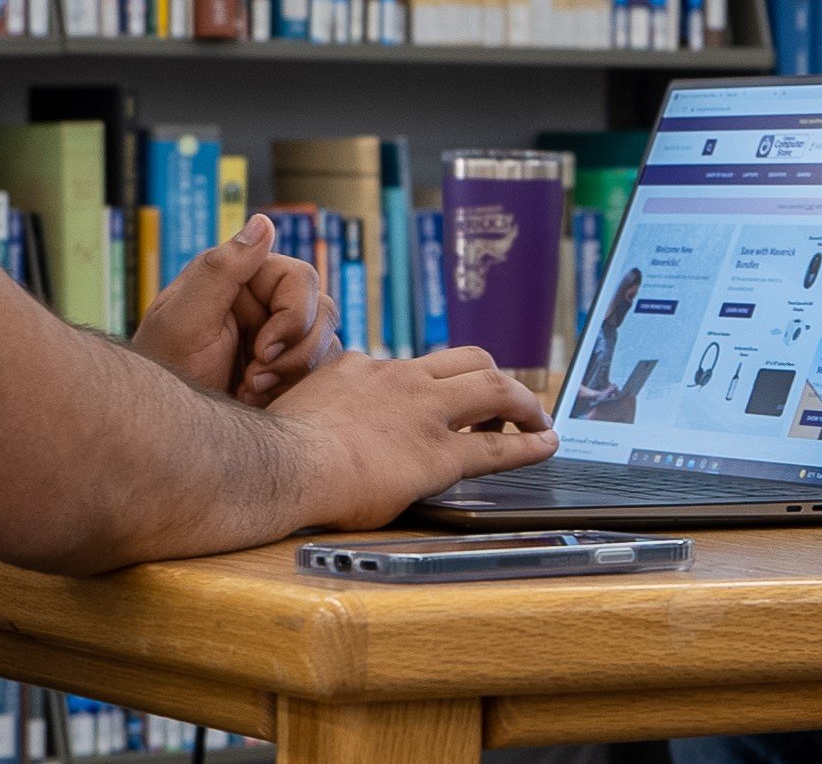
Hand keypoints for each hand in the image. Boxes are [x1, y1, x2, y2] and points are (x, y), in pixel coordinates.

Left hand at [130, 213, 337, 405]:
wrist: (165, 430)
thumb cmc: (163, 371)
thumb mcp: (184, 319)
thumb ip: (221, 269)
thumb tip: (263, 221)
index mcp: (240, 278)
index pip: (299, 278)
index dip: (293, 314)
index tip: (262, 350)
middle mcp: (263, 302)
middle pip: (322, 310)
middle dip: (296, 350)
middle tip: (256, 378)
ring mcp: (277, 337)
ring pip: (325, 343)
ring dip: (294, 373)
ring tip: (251, 391)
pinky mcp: (285, 371)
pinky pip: (318, 374)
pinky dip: (293, 391)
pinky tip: (256, 401)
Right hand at [269, 346, 557, 530]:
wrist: (281, 463)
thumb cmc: (275, 447)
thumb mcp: (296, 406)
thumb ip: (317, 403)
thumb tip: (307, 416)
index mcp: (362, 369)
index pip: (412, 366)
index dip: (435, 381)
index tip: (443, 394)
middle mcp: (401, 380)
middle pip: (467, 359)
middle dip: (494, 375)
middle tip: (508, 399)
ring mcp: (425, 414)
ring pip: (494, 388)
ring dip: (523, 401)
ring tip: (538, 417)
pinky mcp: (440, 455)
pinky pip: (497, 447)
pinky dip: (529, 444)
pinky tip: (545, 445)